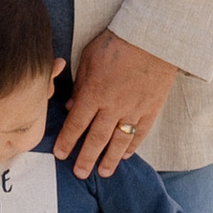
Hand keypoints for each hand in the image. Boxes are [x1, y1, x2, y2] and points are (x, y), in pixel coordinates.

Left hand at [54, 29, 179, 177]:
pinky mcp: (152, 108)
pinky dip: (133, 145)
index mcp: (94, 93)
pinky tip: (126, 155)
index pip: (76, 123)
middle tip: (79, 174)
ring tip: (103, 173)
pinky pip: (141, 131)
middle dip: (86, 158)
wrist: (152, 38)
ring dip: (110, 159)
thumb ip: (80, 85)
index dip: (67, 141)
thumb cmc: (115, 45)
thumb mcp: (87, 60)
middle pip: (97, 138)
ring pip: (120, 140)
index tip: (60, 154)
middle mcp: (113, 105)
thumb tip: (71, 105)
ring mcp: (134, 109)